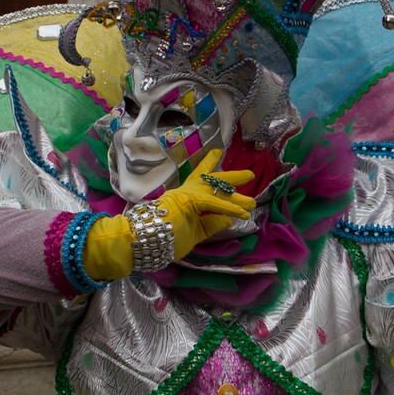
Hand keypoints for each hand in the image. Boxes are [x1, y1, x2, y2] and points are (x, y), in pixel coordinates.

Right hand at [83, 149, 254, 278]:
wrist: (140, 240)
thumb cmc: (161, 237)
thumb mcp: (194, 232)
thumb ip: (210, 224)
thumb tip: (229, 218)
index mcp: (183, 197)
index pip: (199, 180)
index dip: (208, 166)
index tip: (217, 154)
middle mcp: (185, 191)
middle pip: (211, 179)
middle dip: (230, 177)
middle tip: (248, 174)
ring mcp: (186, 194)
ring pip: (216, 190)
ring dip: (236, 196)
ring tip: (252, 201)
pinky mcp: (189, 201)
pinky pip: (214, 204)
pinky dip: (229, 208)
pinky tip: (242, 213)